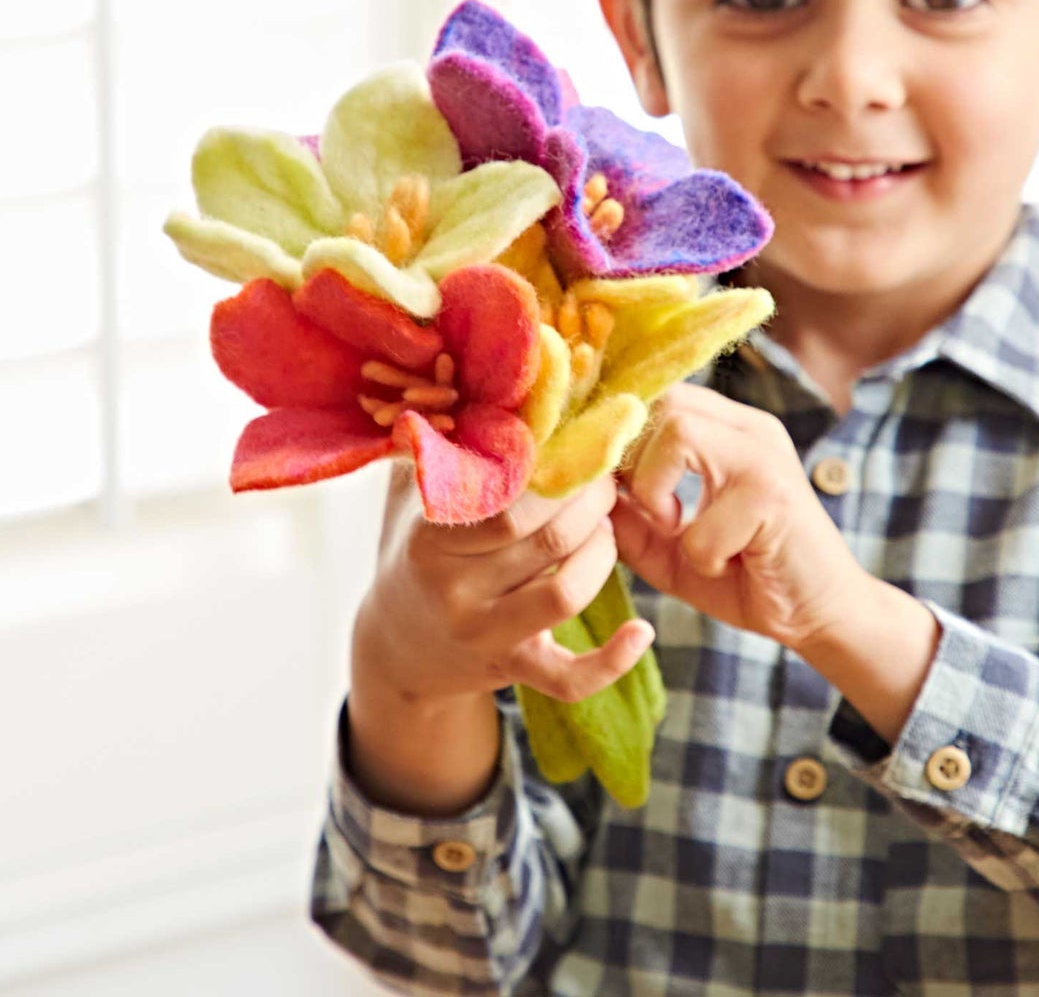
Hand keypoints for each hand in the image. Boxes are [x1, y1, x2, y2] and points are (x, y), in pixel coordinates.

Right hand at [355, 469, 653, 708]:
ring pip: (566, 591)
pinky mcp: (512, 670)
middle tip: (607, 479)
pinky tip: (642, 631)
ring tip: (608, 528)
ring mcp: (484, 633)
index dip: (559, 469)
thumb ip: (437, 440)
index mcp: (431, 536)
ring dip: (603, 552)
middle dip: (592, 502)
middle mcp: (454, 588)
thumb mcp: (413, 495)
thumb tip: (453, 359)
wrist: (396, 646)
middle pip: (548, 539)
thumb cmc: (419, 549)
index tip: (582, 445)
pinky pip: (568, 678)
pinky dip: (611, 660)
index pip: (508, 498)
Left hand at [609, 383, 862, 656]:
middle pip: (662, 403)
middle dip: (636, 464)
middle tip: (653, 514)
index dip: (622, 437)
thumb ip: (630, 516)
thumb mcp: (671, 545)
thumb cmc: (745, 575)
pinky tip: (728, 565)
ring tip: (680, 532)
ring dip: (659, 494)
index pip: (658, 396)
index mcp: (727, 428)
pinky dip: (702, 555)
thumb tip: (581, 489)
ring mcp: (766, 458)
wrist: (821, 616)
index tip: (612, 485)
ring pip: (678, 432)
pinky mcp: (776, 499)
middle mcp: (750, 429)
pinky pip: (702, 521)